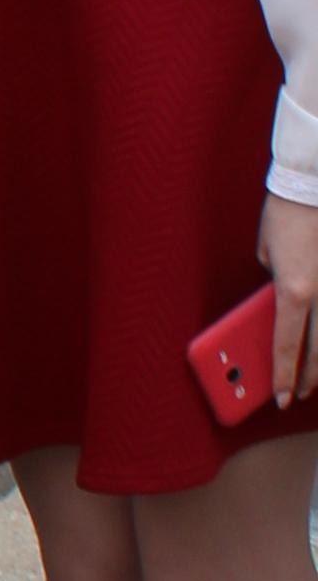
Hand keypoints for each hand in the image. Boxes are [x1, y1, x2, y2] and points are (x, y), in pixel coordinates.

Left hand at [266, 194, 317, 409]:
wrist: (312, 184)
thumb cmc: (286, 213)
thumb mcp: (266, 254)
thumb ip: (275, 281)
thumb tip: (284, 297)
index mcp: (293, 291)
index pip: (286, 345)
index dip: (283, 376)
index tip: (280, 397)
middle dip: (308, 377)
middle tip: (300, 393)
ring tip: (317, 374)